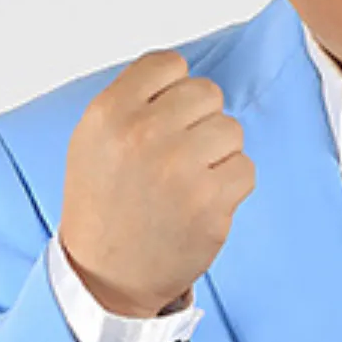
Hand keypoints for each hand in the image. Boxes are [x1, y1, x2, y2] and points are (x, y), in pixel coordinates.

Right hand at [59, 49, 254, 316]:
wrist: (104, 278)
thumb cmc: (105, 204)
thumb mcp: (95, 139)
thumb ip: (135, 99)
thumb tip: (185, 74)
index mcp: (108, 113)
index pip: (168, 63)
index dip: (173, 90)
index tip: (163, 118)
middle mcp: (141, 134)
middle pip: (207, 92)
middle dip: (200, 121)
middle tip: (177, 155)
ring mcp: (178, 168)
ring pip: (231, 129)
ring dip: (218, 154)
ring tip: (187, 180)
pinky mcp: (209, 201)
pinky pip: (245, 168)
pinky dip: (230, 185)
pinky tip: (201, 202)